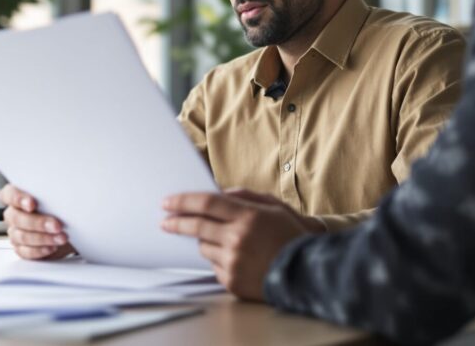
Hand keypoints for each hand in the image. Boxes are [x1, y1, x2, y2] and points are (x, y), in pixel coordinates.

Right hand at [0, 184, 74, 259]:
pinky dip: (40, 250)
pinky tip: (52, 247)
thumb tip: (60, 195)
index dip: (17, 198)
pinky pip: (26, 252)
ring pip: (22, 236)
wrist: (66, 229)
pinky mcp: (22, 249)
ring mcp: (15, 233)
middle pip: (16, 218)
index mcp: (17, 197)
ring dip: (43, 238)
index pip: (8, 194)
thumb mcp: (58, 199)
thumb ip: (53, 196)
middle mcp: (13, 215)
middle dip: (38, 222)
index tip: (32, 204)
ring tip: (61, 237)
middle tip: (56, 225)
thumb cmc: (60, 210)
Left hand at [161, 189, 309, 299]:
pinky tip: (235, 258)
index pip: (206, 203)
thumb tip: (218, 192)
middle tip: (165, 220)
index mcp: (248, 217)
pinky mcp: (232, 281)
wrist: (309, 274)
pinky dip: (219, 259)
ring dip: (205, 241)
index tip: (167, 201)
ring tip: (222, 240)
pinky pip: (213, 265)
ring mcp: (233, 262)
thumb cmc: (291, 236)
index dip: (183, 201)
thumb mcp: (274, 207)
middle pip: (197, 226)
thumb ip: (245, 196)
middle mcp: (237, 239)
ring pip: (203, 247)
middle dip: (177, 222)